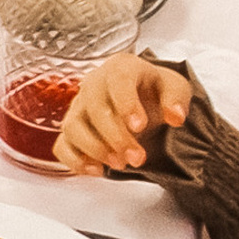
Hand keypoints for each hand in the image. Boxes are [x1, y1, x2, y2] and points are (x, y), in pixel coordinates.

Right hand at [56, 52, 191, 173]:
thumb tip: (175, 117)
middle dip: (115, 137)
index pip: (117, 80)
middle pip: (94, 108)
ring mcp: (78, 108)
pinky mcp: (71, 130)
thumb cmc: (154, 92)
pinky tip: (98, 170)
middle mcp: (93, 84)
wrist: (140, 99)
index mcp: (120, 68)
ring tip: (120, 165)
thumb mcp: (175, 88)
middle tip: (137, 158)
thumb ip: (176, 100)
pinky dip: (75, 161)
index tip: (140, 126)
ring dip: (96, 150)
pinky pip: (61, 146)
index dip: (126, 104)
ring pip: (72, 127)